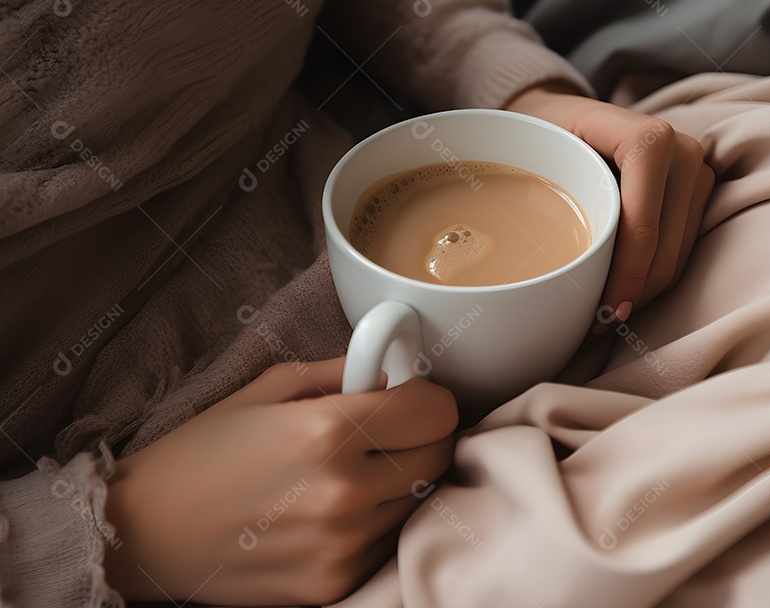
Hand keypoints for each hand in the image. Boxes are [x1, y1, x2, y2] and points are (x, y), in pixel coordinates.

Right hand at [104, 359, 456, 605]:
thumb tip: (393, 372)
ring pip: (418, 502)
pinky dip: (377, 524)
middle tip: (388, 434)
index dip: (429, 400)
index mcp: (328, 431)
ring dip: (400, 483)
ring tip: (352, 474)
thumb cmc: (202, 452)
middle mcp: (343, 491)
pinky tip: (336, 512)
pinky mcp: (332, 583)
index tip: (413, 400)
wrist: (144, 533)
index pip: (436, 412)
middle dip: (422, 438)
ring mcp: (341, 545)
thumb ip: (340, 372)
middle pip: (438, 457)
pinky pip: (387, 544)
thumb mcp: (266, 388)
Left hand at [506, 83, 714, 326]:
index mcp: (647, 138)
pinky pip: (683, 250)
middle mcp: (683, 150)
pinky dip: (652, 278)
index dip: (627, 273)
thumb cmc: (544, 134)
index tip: (602, 312)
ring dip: (643, 294)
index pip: (644, 223)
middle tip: (593, 327)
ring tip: (602, 317)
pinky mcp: (700, 190)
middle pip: (666, 249)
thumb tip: (553, 267)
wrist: (563, 113)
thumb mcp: (538, 153)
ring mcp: (697, 171)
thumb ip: (549, 191)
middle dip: (632, 295)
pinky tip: (621, 293)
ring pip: (678, 257)